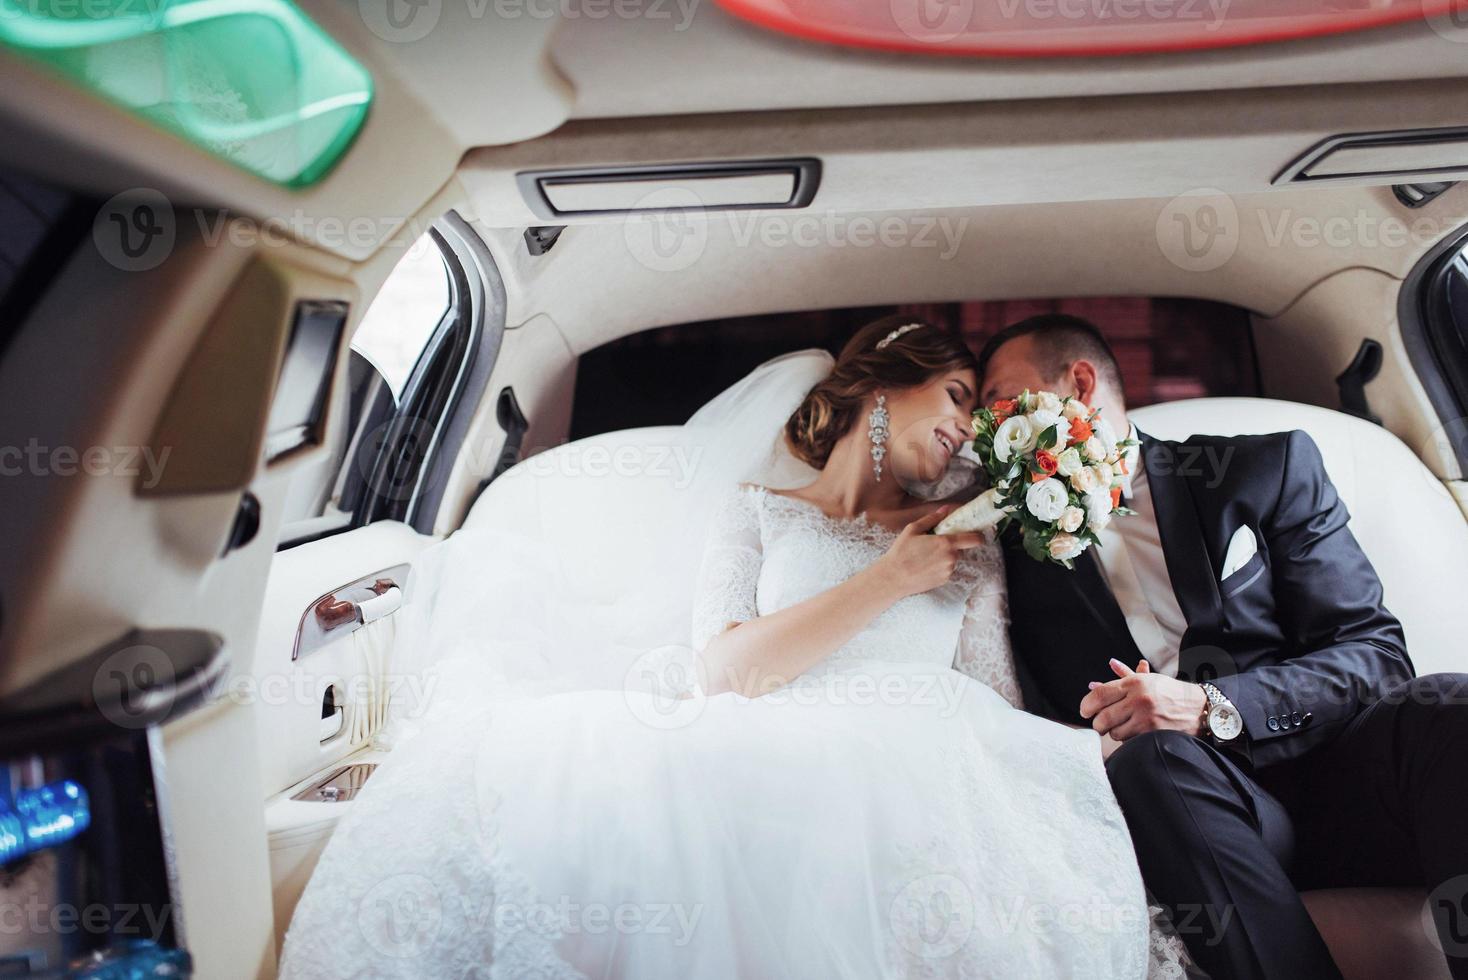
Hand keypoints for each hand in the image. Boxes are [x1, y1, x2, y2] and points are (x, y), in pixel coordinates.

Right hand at [877, 505, 986, 597]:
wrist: (893, 577)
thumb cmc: (901, 552)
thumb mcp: (913, 529)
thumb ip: (932, 518)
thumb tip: (945, 509)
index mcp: (946, 543)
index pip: (974, 539)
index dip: (978, 535)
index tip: (977, 533)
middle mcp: (950, 558)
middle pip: (961, 549)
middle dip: (952, 546)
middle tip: (935, 545)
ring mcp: (948, 571)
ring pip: (953, 560)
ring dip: (945, 557)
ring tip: (926, 557)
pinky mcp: (944, 580)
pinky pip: (947, 570)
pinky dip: (940, 567)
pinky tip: (925, 566)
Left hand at [1078, 658, 1207, 741]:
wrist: (1198, 708)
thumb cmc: (1168, 692)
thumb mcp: (1146, 680)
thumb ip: (1119, 681)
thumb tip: (1092, 683)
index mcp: (1134, 683)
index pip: (1099, 694)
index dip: (1087, 704)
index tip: (1084, 710)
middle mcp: (1138, 699)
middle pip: (1103, 717)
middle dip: (1097, 723)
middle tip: (1098, 724)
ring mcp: (1146, 718)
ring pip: (1114, 732)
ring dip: (1113, 732)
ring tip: (1121, 726)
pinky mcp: (1152, 734)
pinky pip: (1128, 741)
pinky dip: (1126, 739)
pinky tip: (1133, 733)